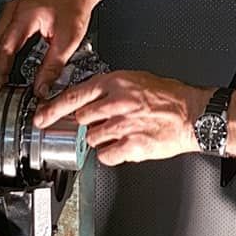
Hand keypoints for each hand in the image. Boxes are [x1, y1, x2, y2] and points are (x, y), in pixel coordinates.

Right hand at [0, 0, 94, 95]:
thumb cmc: (74, 4)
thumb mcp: (68, 40)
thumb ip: (53, 67)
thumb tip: (41, 89)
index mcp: (23, 16)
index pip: (3, 51)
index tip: (1, 90)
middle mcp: (12, 12)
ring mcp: (10, 12)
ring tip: (1, 83)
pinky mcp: (13, 15)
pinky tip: (6, 67)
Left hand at [33, 71, 211, 165]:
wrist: (194, 114)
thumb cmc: (170, 97)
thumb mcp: (136, 80)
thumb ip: (110, 89)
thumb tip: (89, 100)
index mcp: (116, 83)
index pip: (74, 95)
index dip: (53, 108)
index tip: (41, 116)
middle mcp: (117, 103)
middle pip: (81, 119)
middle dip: (84, 125)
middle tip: (92, 126)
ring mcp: (124, 126)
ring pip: (92, 138)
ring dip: (98, 139)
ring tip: (115, 134)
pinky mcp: (132, 146)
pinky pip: (107, 155)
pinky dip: (110, 154)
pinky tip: (121, 146)